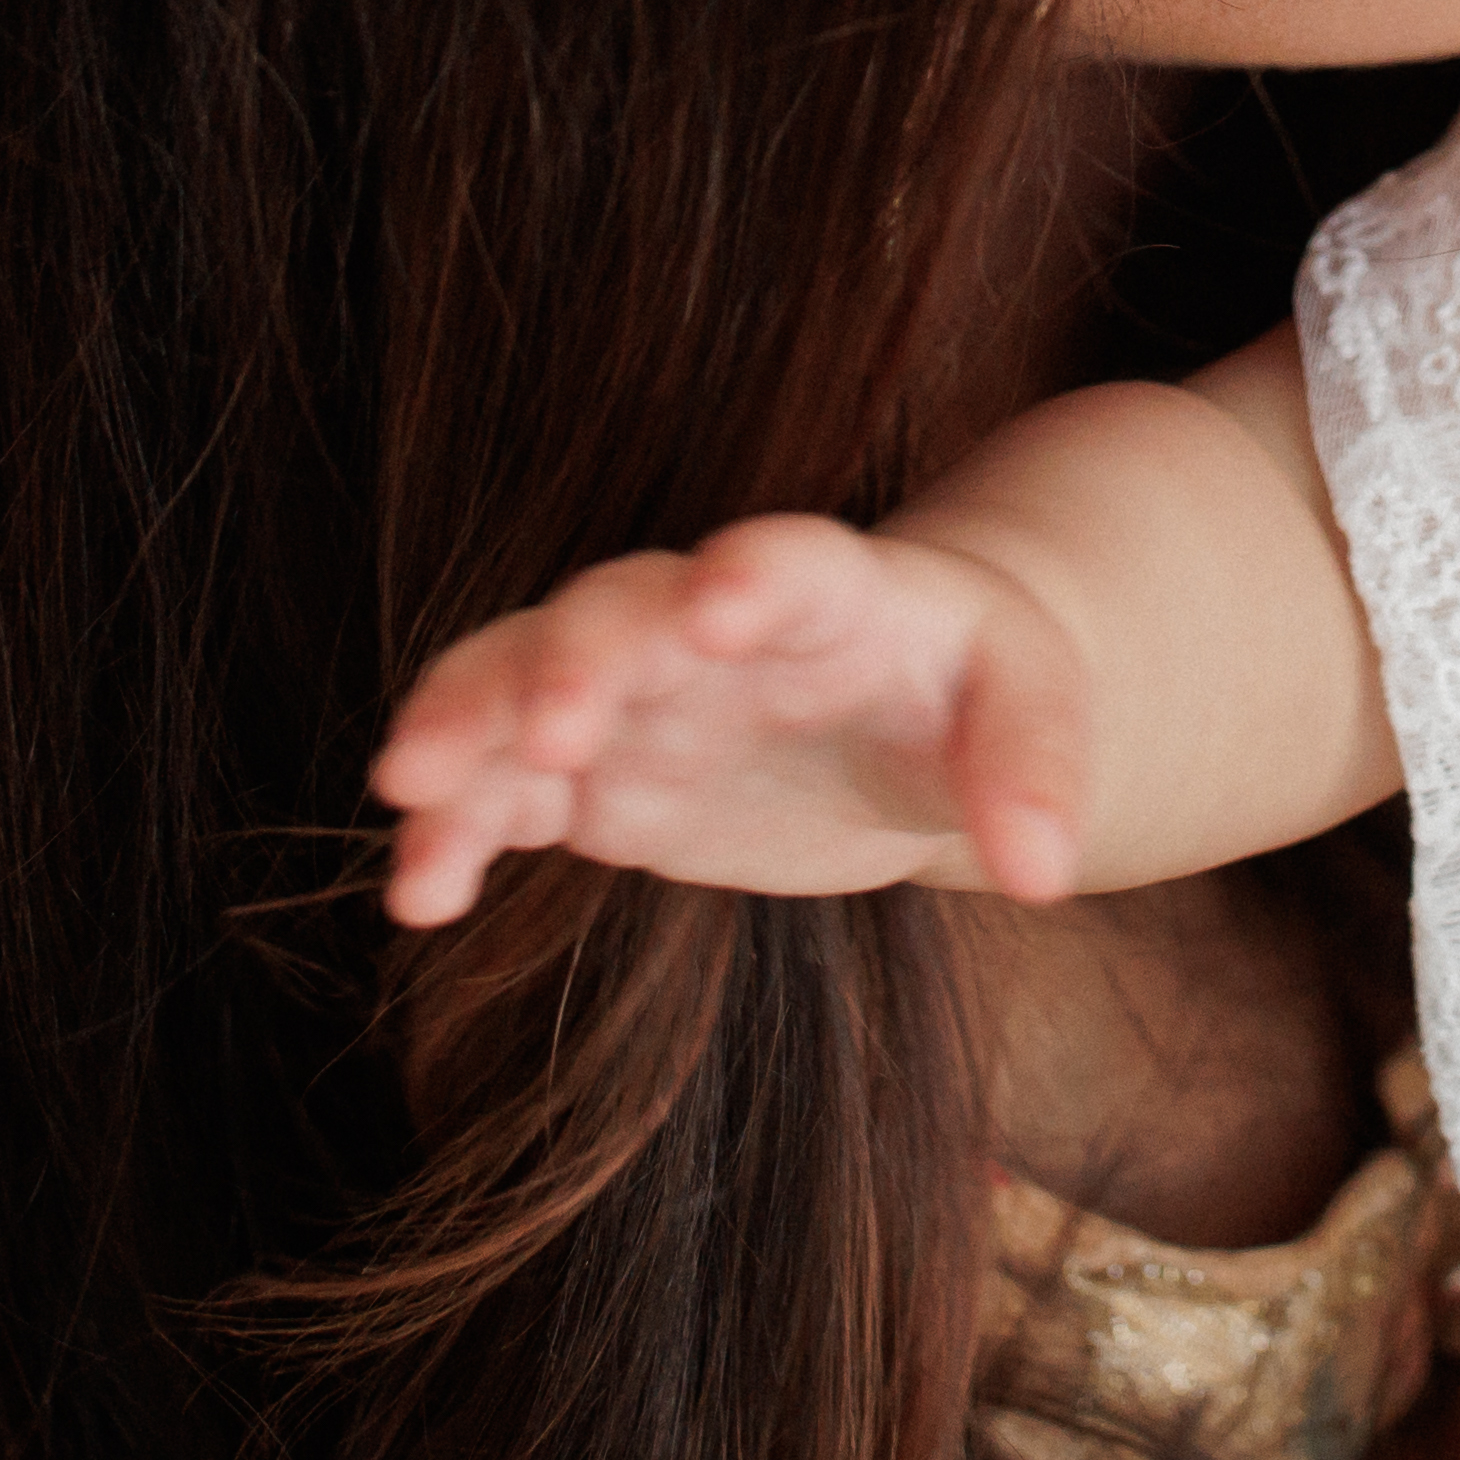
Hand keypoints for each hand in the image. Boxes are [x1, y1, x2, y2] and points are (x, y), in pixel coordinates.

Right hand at [370, 516, 1096, 921]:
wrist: (905, 709)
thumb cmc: (973, 686)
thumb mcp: (1034, 708)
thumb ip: (1035, 770)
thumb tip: (1047, 869)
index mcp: (831, 588)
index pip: (791, 563)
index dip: (756, 575)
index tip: (719, 604)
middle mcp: (703, 622)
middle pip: (618, 610)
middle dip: (578, 659)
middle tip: (550, 728)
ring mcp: (634, 693)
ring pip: (518, 681)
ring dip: (465, 723)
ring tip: (412, 787)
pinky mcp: (588, 774)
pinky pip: (497, 790)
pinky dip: (451, 830)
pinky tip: (419, 897)